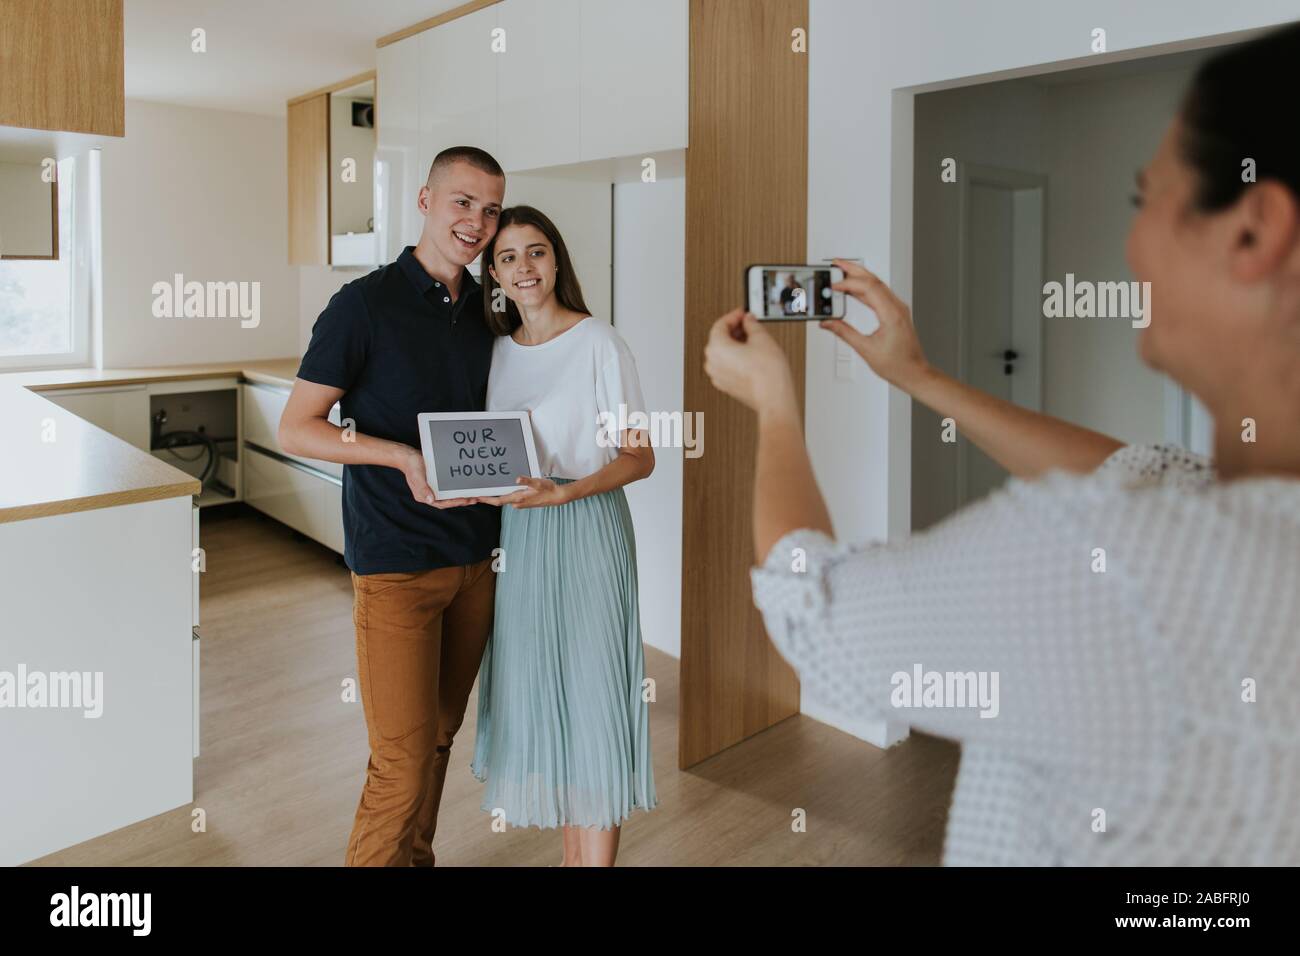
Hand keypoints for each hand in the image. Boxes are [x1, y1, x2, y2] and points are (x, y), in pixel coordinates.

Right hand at [398, 445, 476, 507]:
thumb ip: (423, 489)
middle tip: (474, 499)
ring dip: (460, 497)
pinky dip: (456, 490)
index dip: (454, 502)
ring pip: (448, 496)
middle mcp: (429, 495)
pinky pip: (447, 489)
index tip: (465, 500)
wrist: (408, 456)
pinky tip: (464, 488)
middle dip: (461, 501)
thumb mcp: (417, 476)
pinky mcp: (435, 484)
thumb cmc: (411, 465)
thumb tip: (430, 500)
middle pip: (447, 501)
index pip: (441, 503)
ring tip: (473, 496)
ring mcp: (432, 490)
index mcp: (423, 496)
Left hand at [475, 476, 569, 508]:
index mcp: (518, 498)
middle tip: (478, 491)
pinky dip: (505, 494)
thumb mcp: (538, 482)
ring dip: (497, 495)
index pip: (498, 501)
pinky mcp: (523, 501)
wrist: (557, 496)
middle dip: (489, 497)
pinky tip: (505, 487)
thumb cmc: (547, 489)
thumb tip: (517, 479)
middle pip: (499, 500)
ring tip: (488, 488)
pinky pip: (511, 498)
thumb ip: (527, 481)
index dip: (487, 500)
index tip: (477, 497)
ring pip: (505, 499)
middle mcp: (517, 502)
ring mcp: (520, 503)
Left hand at [703, 309, 798, 416]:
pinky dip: (736, 358)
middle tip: (749, 325)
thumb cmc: (767, 374)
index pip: (720, 324)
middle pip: (719, 339)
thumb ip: (752, 324)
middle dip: (734, 330)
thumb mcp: (762, 338)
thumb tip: (749, 321)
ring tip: (753, 340)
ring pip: (723, 353)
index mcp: (716, 348)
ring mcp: (718, 376)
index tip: (743, 313)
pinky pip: (727, 366)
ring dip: (736, 344)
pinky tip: (752, 355)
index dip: (734, 316)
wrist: (774, 398)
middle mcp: (712, 363)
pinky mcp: (726, 385)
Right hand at [825, 258, 929, 389]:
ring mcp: (897, 308)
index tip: (833, 286)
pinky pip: (879, 293)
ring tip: (841, 272)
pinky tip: (853, 289)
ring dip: (859, 276)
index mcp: (892, 314)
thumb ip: (844, 333)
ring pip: (877, 284)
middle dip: (853, 269)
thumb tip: (828, 323)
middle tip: (836, 263)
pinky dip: (864, 288)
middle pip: (873, 280)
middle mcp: (897, 307)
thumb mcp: (866, 349)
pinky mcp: (895, 312)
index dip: (849, 283)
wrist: (915, 372)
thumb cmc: (898, 365)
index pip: (868, 288)